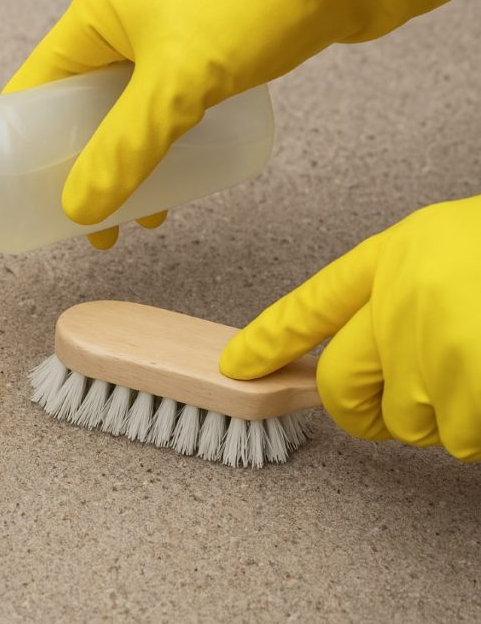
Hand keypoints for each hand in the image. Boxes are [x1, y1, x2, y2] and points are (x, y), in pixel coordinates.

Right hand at [3, 0, 480, 248]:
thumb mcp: (178, 83)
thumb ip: (126, 150)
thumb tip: (80, 210)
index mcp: (96, 16)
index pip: (35, 90)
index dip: (21, 148)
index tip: (22, 198)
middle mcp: (126, 23)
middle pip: (80, 108)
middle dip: (81, 169)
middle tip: (89, 223)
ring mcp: (170, 34)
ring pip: (129, 113)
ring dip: (128, 165)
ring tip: (141, 217)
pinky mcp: (213, 49)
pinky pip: (170, 107)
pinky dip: (167, 146)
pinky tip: (183, 178)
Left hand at [220, 196, 480, 460]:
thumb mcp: (458, 252)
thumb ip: (407, 294)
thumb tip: (367, 356)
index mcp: (399, 253)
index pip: (311, 303)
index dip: (268, 339)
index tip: (236, 366)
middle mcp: (399, 299)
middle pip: (339, 388)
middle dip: (362, 414)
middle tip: (388, 415)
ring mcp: (433, 345)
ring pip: (411, 424)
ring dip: (450, 419)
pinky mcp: (469, 387)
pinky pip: (461, 440)